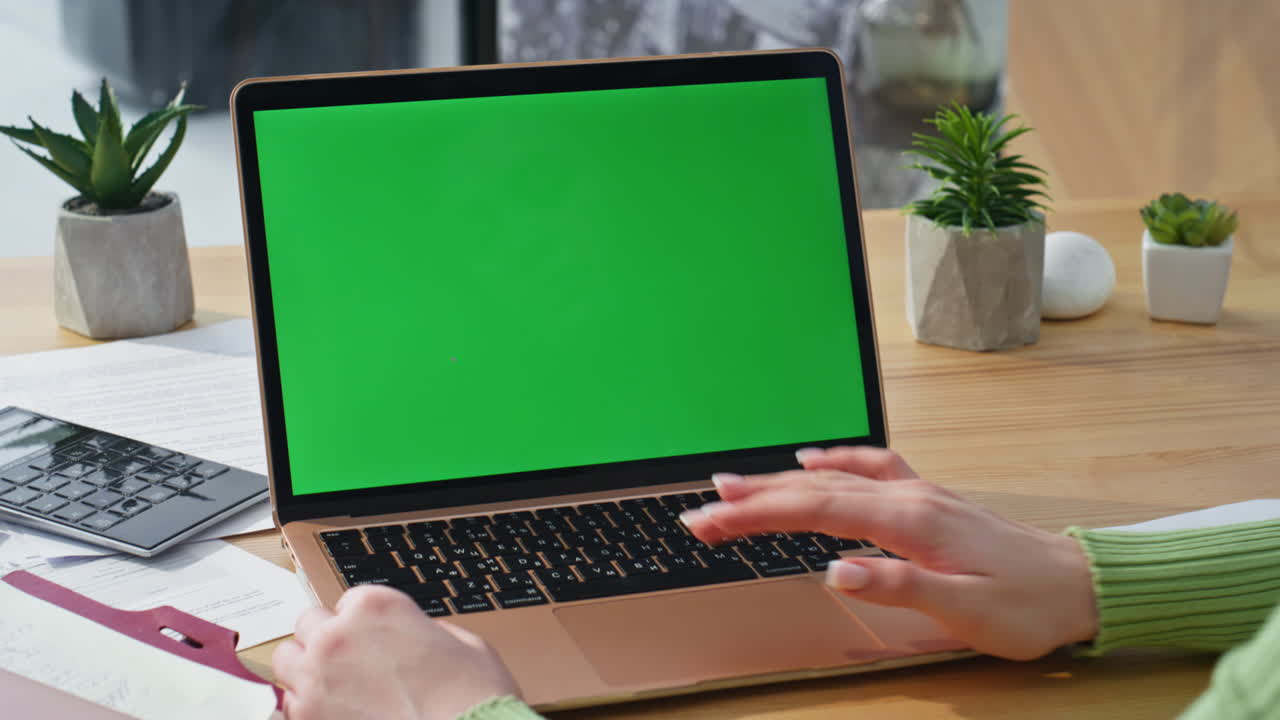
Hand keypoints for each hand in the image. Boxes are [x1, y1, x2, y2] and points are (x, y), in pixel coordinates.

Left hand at [272, 585, 519, 719]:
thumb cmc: (473, 695)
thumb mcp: (460, 642)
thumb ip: (422, 629)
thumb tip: (409, 638)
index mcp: (375, 606)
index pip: (346, 602)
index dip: (362, 624)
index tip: (372, 641)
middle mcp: (339, 635)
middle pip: (308, 624)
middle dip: (326, 640)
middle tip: (349, 663)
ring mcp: (317, 678)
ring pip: (286, 660)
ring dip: (306, 670)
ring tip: (333, 688)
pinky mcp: (308, 718)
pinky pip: (288, 705)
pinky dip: (306, 709)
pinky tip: (334, 714)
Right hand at [680, 447, 1097, 659]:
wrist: (1078, 583)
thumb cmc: (1026, 603)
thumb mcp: (966, 610)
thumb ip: (899, 585)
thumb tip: (837, 569)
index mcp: (909, 521)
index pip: (813, 511)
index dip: (755, 514)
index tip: (709, 522)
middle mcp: (908, 496)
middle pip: (812, 488)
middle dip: (751, 498)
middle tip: (700, 511)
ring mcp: (917, 492)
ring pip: (833, 477)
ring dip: (779, 481)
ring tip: (733, 485)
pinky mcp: (926, 499)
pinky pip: (868, 468)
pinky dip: (831, 461)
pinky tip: (811, 459)